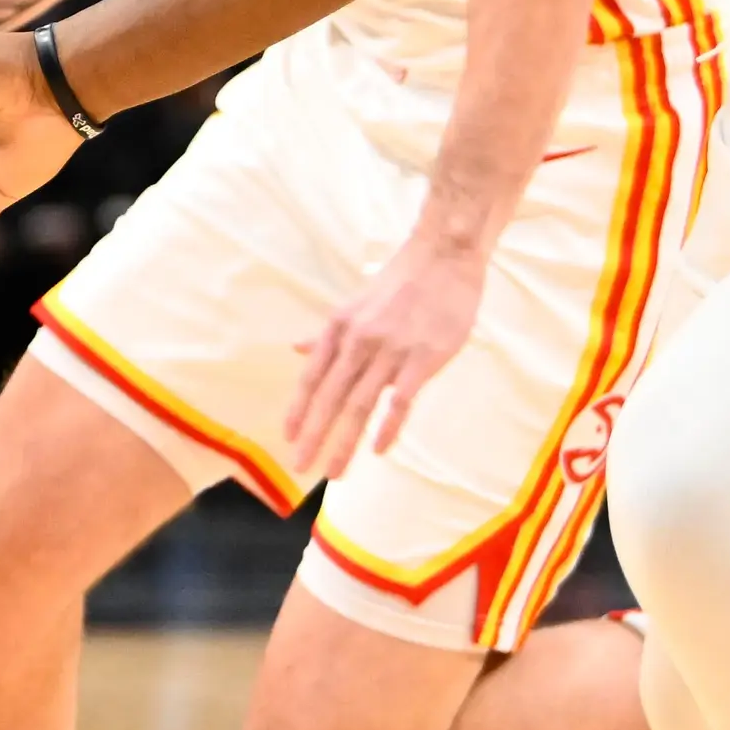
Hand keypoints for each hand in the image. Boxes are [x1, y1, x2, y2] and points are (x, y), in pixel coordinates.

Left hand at [287, 228, 494, 473]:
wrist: (442, 258)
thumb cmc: (399, 284)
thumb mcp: (352, 306)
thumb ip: (325, 334)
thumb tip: (296, 348)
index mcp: (338, 329)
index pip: (312, 377)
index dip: (298, 409)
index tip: (287, 437)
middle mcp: (358, 342)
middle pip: (330, 397)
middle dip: (313, 436)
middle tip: (300, 467)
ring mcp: (390, 351)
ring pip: (360, 404)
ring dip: (344, 441)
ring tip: (334, 470)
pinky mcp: (423, 358)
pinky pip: (400, 399)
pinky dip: (388, 426)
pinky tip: (378, 450)